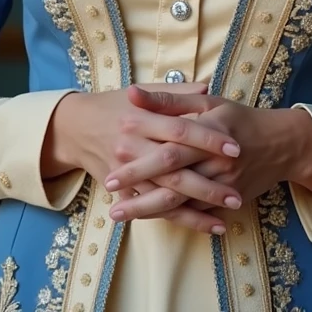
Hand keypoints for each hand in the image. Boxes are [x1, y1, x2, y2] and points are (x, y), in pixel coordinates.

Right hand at [41, 83, 241, 232]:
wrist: (75, 127)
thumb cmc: (115, 105)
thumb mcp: (142, 91)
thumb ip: (175, 93)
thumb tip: (207, 86)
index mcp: (140, 118)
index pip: (180, 129)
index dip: (207, 139)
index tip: (235, 148)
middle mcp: (131, 146)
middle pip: (174, 168)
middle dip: (207, 184)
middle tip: (236, 193)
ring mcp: (124, 173)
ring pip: (164, 196)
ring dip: (196, 210)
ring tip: (225, 217)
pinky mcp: (121, 192)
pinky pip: (152, 210)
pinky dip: (177, 219)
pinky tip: (203, 225)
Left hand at [105, 89, 311, 221]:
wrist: (281, 145)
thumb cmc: (239, 119)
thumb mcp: (208, 102)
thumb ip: (170, 99)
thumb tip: (133, 94)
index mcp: (210, 130)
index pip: (172, 144)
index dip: (144, 151)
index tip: (114, 153)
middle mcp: (218, 160)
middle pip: (173, 176)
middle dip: (139, 183)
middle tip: (108, 186)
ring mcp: (224, 184)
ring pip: (182, 201)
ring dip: (147, 208)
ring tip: (118, 213)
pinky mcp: (228, 201)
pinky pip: (197, 212)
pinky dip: (172, 217)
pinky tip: (148, 219)